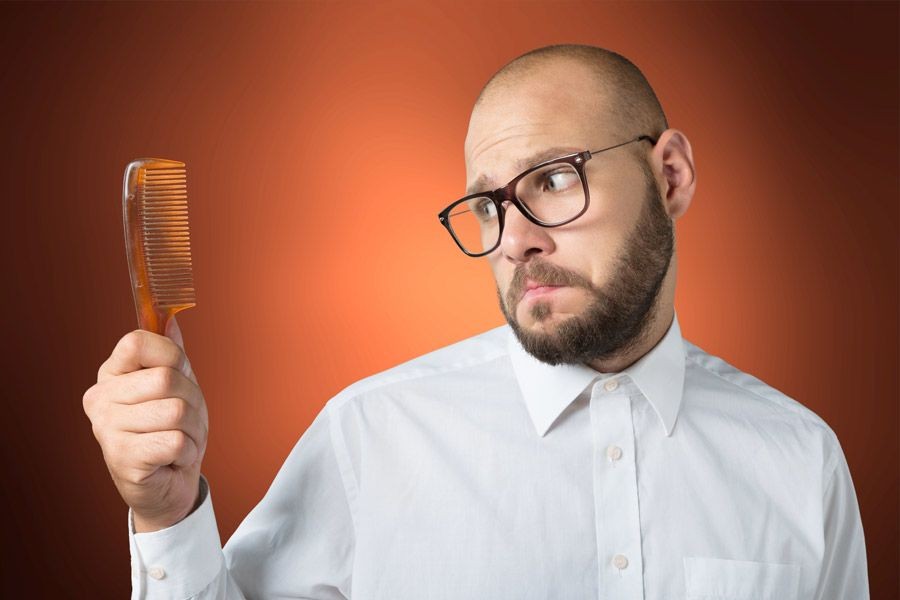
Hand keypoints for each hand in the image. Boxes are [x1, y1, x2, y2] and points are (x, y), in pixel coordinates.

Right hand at [82, 316, 207, 532]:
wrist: (170, 483)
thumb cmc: (172, 430)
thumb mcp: (178, 386)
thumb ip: (172, 354)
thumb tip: (170, 321)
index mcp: (111, 374)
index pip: (138, 342)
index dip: (170, 356)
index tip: (176, 374)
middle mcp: (101, 399)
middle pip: (165, 378)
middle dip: (191, 401)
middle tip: (183, 420)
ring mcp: (106, 429)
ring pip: (175, 411)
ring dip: (191, 430)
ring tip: (178, 440)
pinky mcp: (122, 458)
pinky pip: (176, 441)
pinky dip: (187, 451)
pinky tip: (172, 459)